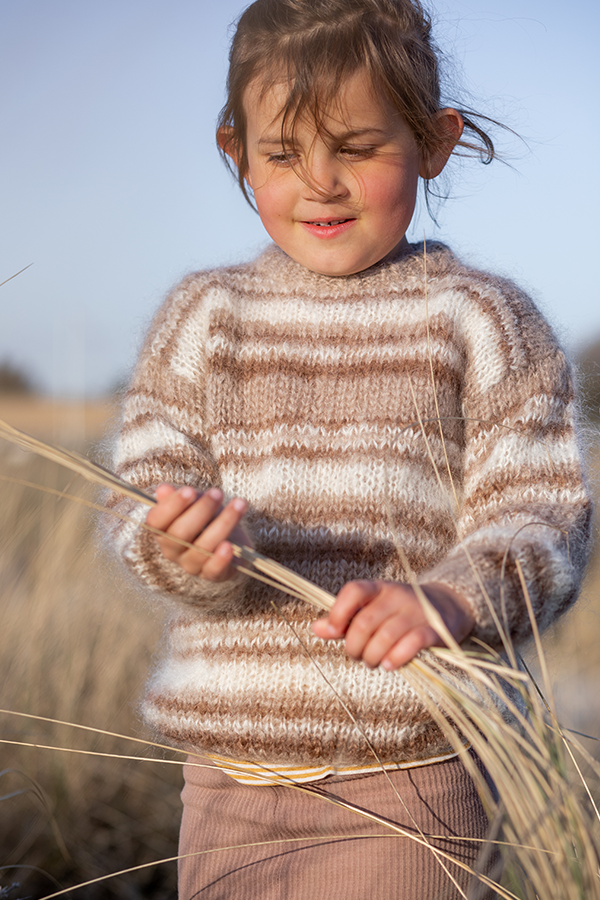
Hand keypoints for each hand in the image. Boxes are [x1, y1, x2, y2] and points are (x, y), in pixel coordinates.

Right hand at [145, 484, 251, 581]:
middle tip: (218, 493)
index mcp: (162, 530)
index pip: (156, 521)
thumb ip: (179, 496)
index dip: (171, 506)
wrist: (229, 538)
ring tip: (238, 506)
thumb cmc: (207, 517)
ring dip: (222, 524)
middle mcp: (172, 550)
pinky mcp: (211, 574)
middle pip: (180, 534)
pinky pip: (212, 570)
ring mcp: (190, 564)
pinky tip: (229, 546)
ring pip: (202, 548)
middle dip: (201, 510)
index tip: (189, 490)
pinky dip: (220, 559)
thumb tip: (162, 490)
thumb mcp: (194, 502)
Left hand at [312, 580, 473, 670]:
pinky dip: (397, 657)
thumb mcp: (372, 610)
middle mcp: (396, 596)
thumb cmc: (400, 613)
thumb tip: (316, 628)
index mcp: (378, 589)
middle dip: (355, 646)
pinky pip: (412, 643)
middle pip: (365, 622)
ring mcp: (416, 612)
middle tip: (358, 656)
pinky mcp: (433, 629)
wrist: (447, 607)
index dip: (338, 612)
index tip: (335, 631)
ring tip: (373, 662)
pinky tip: (389, 665)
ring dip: (373, 656)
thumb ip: (345, 620)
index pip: (354, 591)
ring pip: (386, 636)